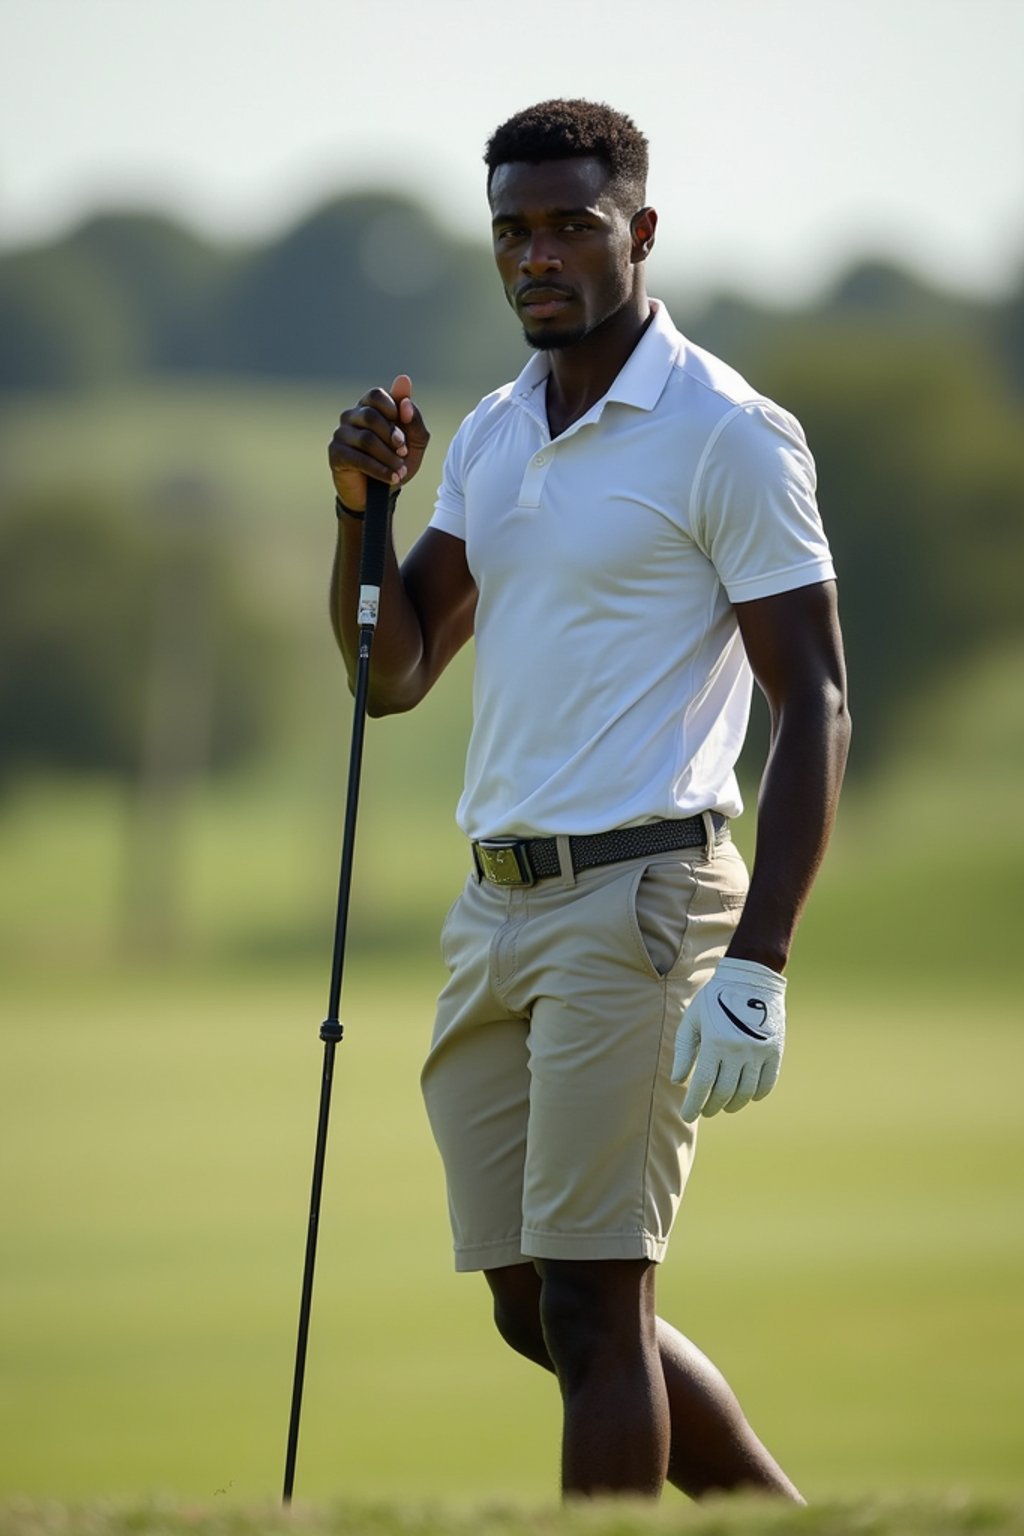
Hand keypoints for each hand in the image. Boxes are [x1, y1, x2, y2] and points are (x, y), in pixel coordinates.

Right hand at [328, 374, 430, 512]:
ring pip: (366, 439)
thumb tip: (406, 402)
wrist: (381, 493)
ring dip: (389, 457)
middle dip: (392, 435)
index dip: (392, 409)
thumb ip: (414, 420)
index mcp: (369, 407)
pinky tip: (392, 478)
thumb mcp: (415, 442)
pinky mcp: (336, 454)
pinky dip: (379, 469)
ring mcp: (341, 434)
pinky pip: (359, 459)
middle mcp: (351, 416)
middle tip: (404, 452)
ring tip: (401, 471)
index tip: (404, 432)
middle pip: (371, 416)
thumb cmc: (396, 461)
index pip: (376, 395)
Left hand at [672, 957, 785, 1120]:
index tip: (687, 1116)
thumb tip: (678, 1081)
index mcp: (714, 1042)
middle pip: (723, 1092)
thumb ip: (683, 1050)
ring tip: (724, 1105)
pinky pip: (767, 1083)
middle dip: (711, 1106)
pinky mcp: (775, 1051)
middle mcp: (737, 1050)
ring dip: (733, 1104)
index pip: (703, 1084)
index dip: (694, 1104)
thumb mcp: (693, 1019)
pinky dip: (756, 1094)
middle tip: (705, 1111)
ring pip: (745, 1092)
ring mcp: (758, 1052)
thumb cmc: (715, 998)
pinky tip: (747, 1096)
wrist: (751, 978)